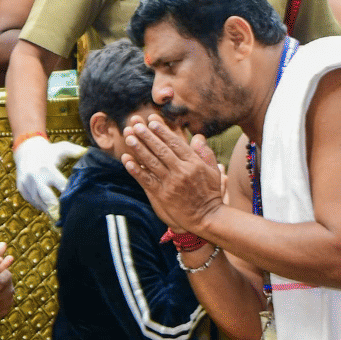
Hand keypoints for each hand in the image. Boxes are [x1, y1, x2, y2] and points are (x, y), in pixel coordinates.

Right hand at [12, 135, 84, 219]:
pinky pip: (31, 200)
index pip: (61, 185)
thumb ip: (74, 150)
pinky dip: (39, 205)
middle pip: (47, 197)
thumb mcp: (61, 147)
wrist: (26, 151)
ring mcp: (27, 183)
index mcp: (47, 168)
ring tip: (58, 217)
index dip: (68, 194)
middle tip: (64, 218)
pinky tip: (47, 208)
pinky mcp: (21, 188)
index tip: (76, 202)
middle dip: (56, 208)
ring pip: (38, 201)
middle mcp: (36, 176)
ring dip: (48, 209)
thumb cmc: (49, 151)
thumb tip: (87, 152)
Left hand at [121, 114, 223, 232]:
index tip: (152, 121)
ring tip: (129, 137)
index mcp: (194, 163)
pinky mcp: (162, 195)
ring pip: (152, 163)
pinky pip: (146, 180)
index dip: (162, 131)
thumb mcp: (214, 171)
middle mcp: (182, 171)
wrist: (207, 218)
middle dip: (147, 136)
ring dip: (139, 149)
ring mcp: (171, 183)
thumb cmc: (211, 193)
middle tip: (136, 125)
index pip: (175, 143)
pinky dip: (135, 170)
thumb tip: (197, 137)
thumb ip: (205, 153)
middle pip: (161, 150)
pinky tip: (126, 160)